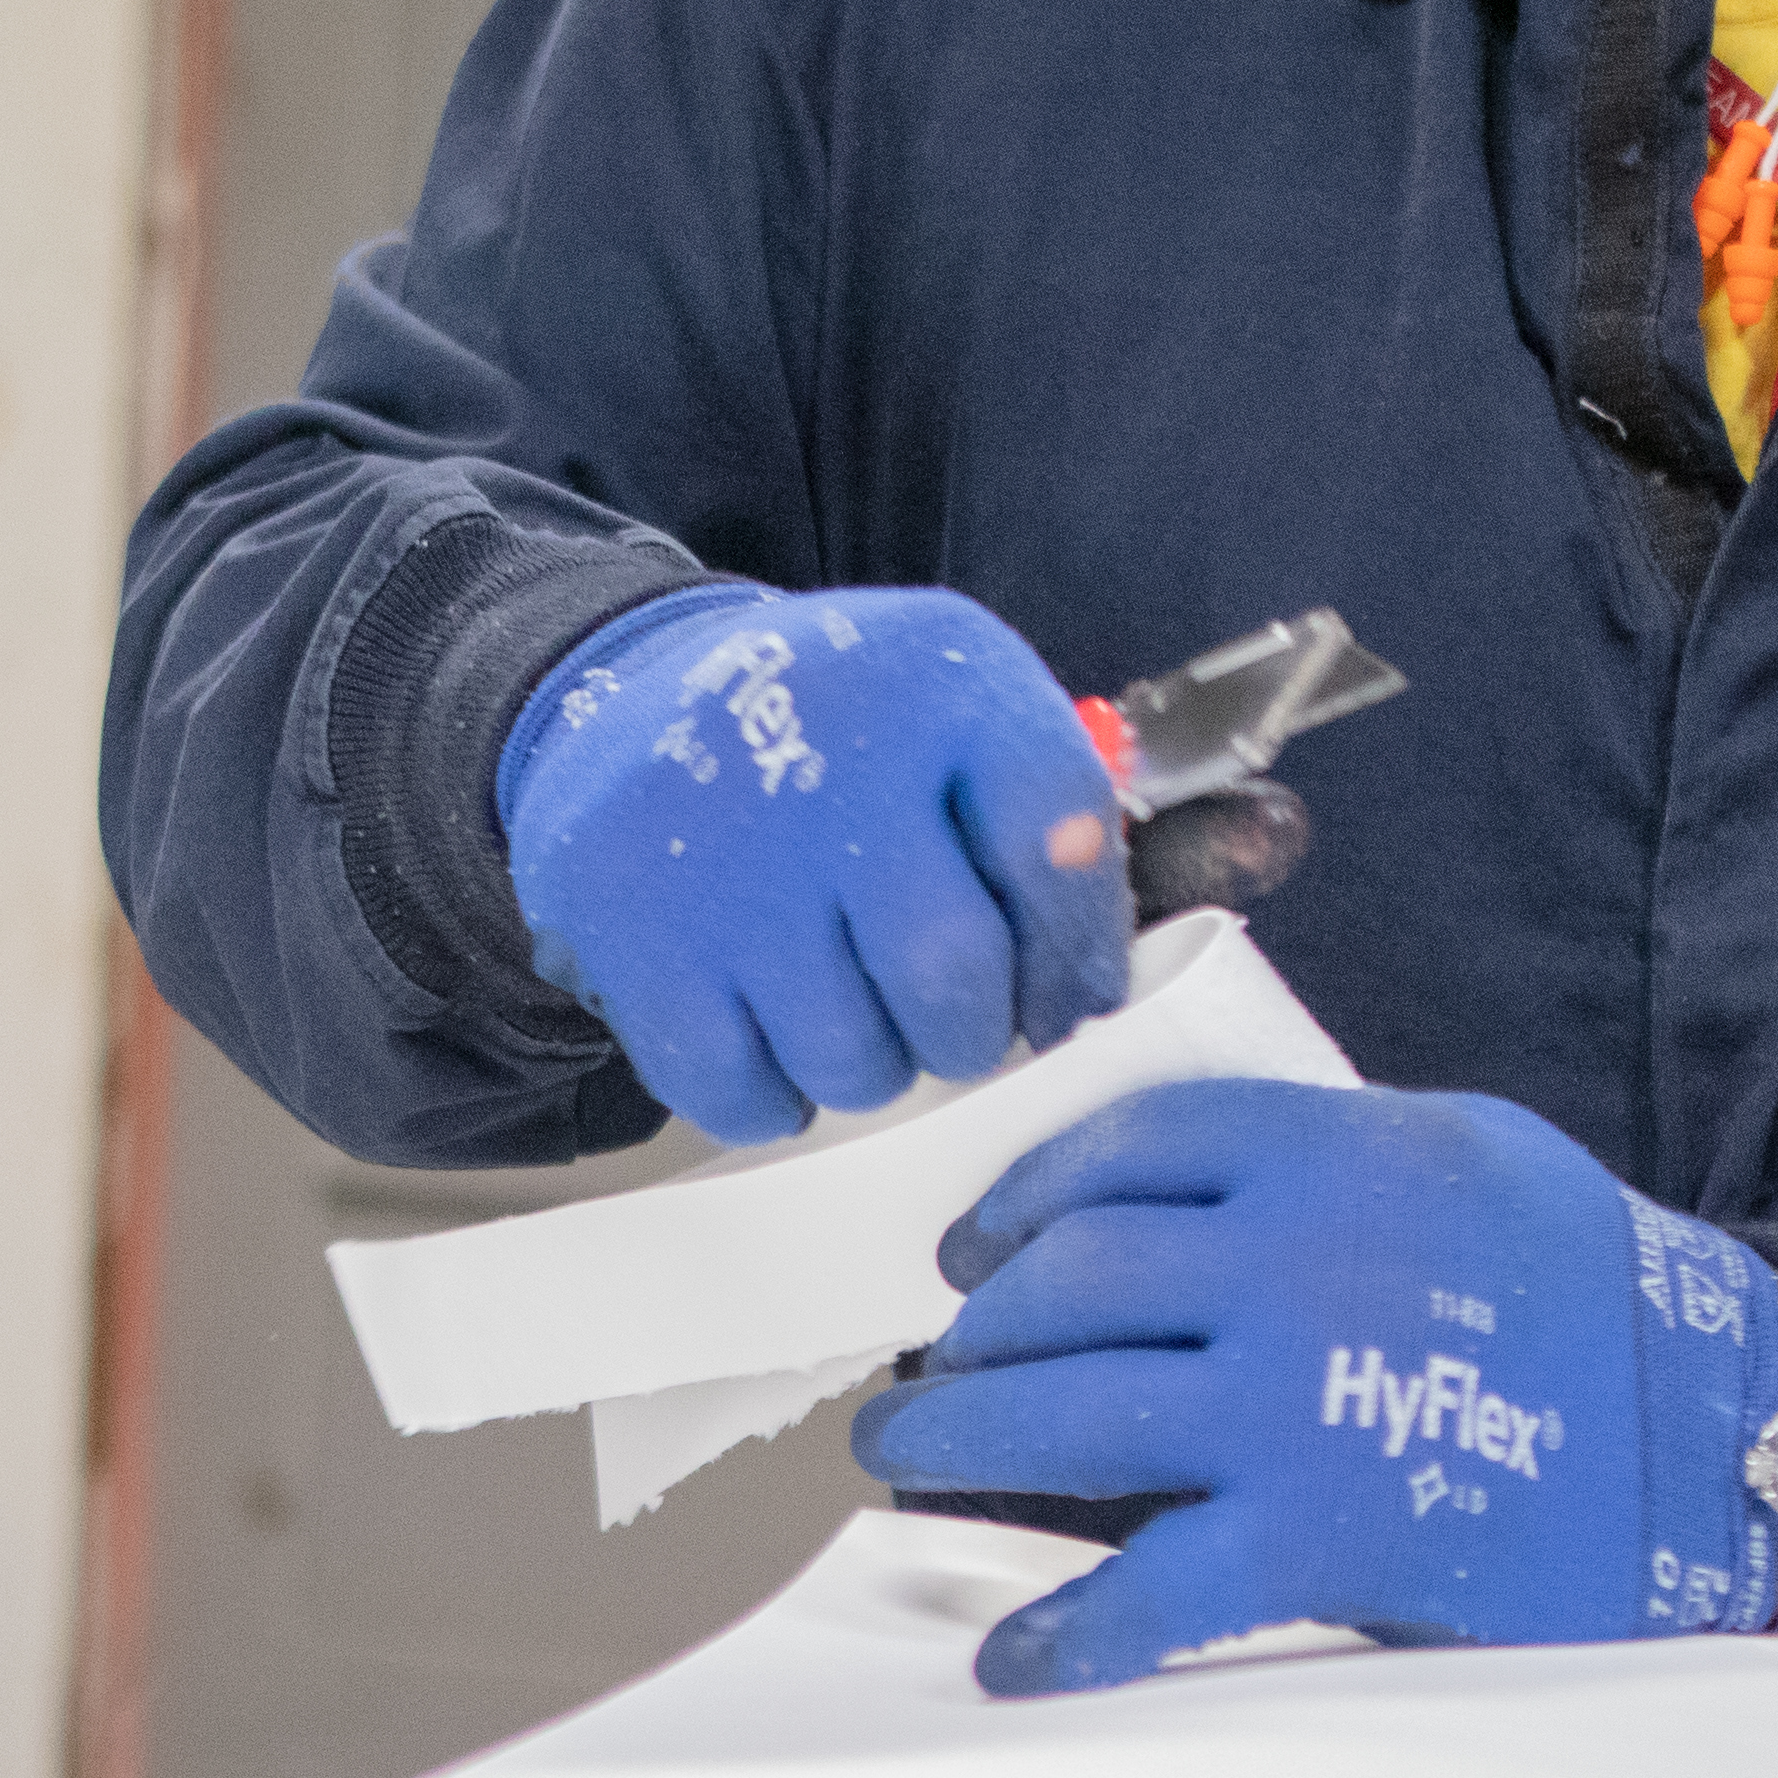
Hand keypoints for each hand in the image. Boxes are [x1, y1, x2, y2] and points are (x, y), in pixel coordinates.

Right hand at [493, 583, 1134, 1146]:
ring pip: (850, 1060)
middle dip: (965, 1030)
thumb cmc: (844, 742)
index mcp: (939, 681)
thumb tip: (1146, 948)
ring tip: (849, 1006)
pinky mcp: (634, 935)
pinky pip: (743, 1095)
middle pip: (951, 979)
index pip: (1062, 846)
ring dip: (870, 1068)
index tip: (1062, 997)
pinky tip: (771, 1028)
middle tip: (942, 1016)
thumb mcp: (963, 718)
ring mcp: (725, 854)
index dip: (1076, 950)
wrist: (632, 706)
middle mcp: (831, 753)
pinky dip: (773, 1096)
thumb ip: (1057, 821)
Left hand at [856, 1081, 1777, 1697]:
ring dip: (955, 1435)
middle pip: (1065, 1283)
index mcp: (1336, 1160)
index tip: (977, 1249)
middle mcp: (1297, 1270)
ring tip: (905, 1452)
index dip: (1025, 1198)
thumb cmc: (1598, 1292)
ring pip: (1063, 1415)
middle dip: (970, 1332)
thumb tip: (1182, 1184)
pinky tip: (1014, 1657)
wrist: (1719, 1434)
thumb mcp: (1469, 1154)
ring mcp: (1298, 1406)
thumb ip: (1326, 1155)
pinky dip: (1066, 1633)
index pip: (1128, 1150)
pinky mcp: (1320, 1536)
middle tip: (932, 1367)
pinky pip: (1150, 1591)